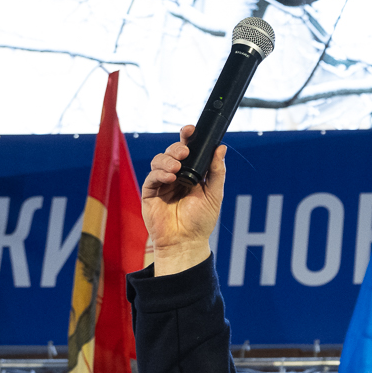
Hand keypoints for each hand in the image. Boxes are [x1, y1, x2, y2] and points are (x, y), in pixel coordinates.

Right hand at [141, 129, 227, 276]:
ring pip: (159, 161)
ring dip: (167, 160)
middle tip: (184, 151)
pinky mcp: (150, 193)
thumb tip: (221, 148)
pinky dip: (160, 174)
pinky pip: (151, 177)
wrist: (186, 242)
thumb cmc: (201, 221)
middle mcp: (176, 176)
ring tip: (176, 168)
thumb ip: (216, 171)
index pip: (188, 150)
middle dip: (177, 147)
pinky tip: (170, 177)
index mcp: (191, 174)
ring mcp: (162, 184)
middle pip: (172, 152)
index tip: (191, 130)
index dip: (187, 137)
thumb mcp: (214, 194)